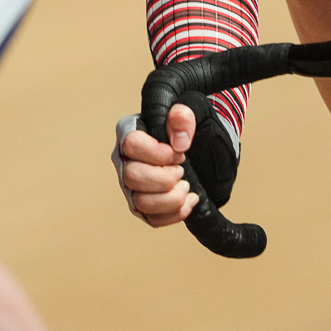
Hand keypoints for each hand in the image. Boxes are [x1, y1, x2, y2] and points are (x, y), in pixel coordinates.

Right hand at [113, 105, 197, 226]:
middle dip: (164, 178)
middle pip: (132, 176)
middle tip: (182, 170)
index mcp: (130, 132)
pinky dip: (175, 214)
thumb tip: (179, 142)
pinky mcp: (144, 207)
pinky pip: (151, 219)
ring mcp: (132, 186)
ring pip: (140, 203)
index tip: (179, 153)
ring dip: (171, 199)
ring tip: (187, 186)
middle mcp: (125, 160)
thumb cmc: (192, 127)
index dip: (158, 152)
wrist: (205, 149)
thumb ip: (183, 117)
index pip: (131, 144)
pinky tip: (190, 200)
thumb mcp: (194, 111)